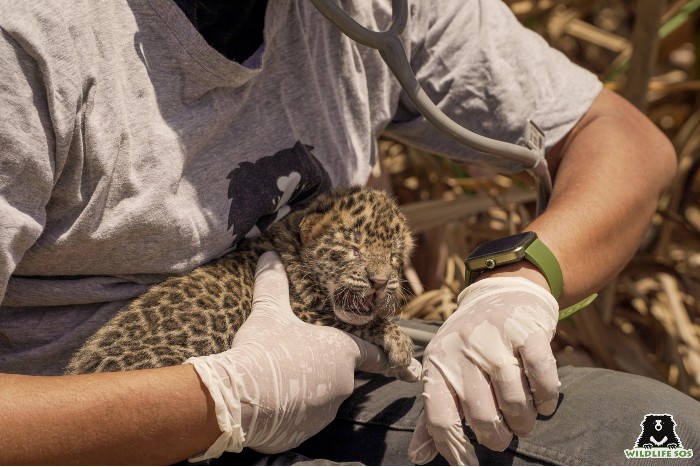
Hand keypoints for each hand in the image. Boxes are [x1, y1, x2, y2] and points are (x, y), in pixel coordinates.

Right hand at [186, 252, 420, 460]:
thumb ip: (273, 285)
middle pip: (339, 374)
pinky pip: (300, 421)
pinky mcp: (304, 435)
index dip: (388, 358)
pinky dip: (289, 413)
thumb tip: (268, 256)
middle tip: (295, 361)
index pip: (375, 355)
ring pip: (320, 399)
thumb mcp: (268, 313)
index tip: (411, 369)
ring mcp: (324, 413)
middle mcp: (342, 385)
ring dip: (305, 392)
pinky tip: (269, 403)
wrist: (240, 399)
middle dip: (321, 369)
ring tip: (275, 381)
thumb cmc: (265, 349)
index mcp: (342, 353)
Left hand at [408, 277, 559, 464]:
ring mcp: (495, 338)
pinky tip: (545, 404)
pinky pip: (541, 375)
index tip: (471, 464)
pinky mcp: (526, 330)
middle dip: (497, 437)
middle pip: (481, 415)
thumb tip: (417, 457)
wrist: (502, 294)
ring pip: (513, 399)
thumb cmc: (470, 346)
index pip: (439, 418)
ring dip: (524, 421)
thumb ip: (433, 414)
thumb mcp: (445, 371)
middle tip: (504, 436)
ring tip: (524, 422)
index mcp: (437, 364)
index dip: (455, 449)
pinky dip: (546, 397)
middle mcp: (462, 350)